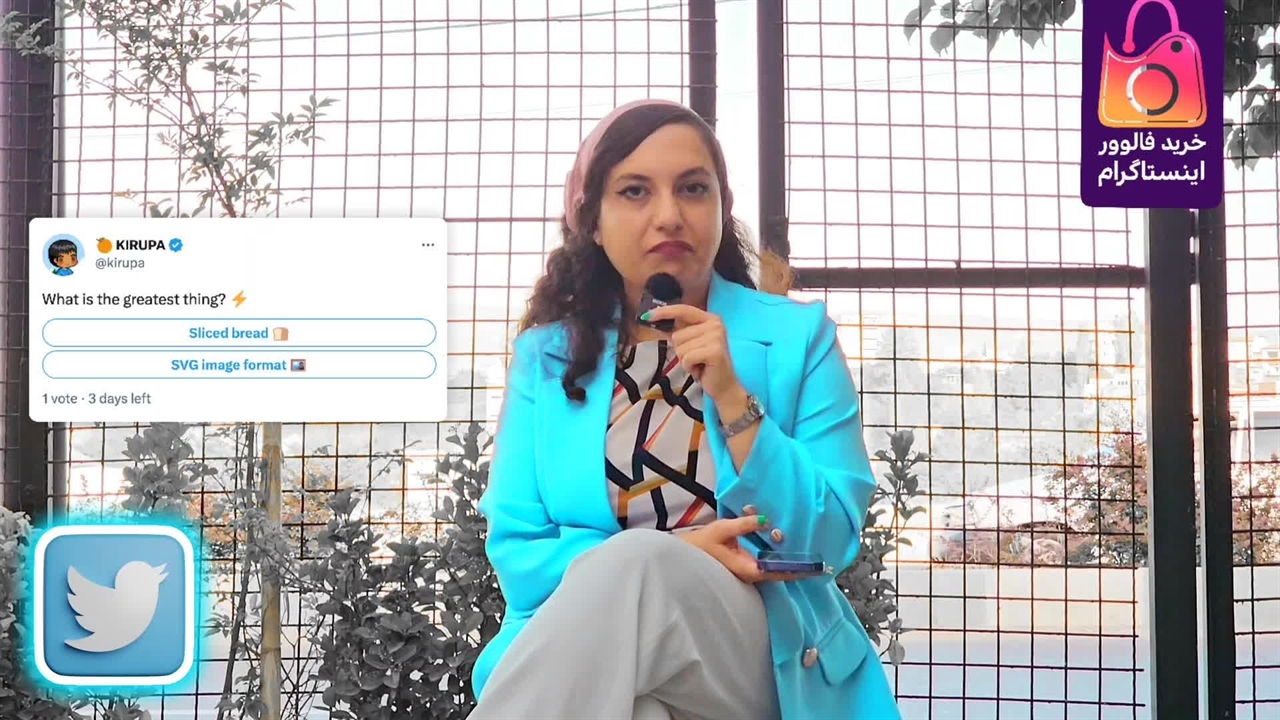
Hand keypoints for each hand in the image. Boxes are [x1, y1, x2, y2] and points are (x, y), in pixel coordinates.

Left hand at [640, 304, 740, 401]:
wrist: (724, 386)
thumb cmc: (705, 365)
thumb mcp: (691, 344)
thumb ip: (679, 331)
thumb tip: (655, 319)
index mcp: (710, 319)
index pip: (683, 310)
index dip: (664, 312)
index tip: (647, 315)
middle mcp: (715, 324)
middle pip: (678, 334)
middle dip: (681, 350)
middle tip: (695, 358)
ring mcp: (716, 337)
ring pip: (680, 347)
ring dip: (685, 360)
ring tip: (698, 364)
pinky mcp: (714, 351)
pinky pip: (686, 358)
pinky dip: (688, 367)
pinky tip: (699, 370)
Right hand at [676, 516, 821, 583]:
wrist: (684, 558)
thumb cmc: (701, 544)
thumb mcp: (722, 529)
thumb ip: (744, 525)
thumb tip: (765, 520)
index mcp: (748, 569)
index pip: (779, 572)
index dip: (798, 570)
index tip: (815, 568)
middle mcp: (750, 576)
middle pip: (780, 574)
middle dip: (798, 569)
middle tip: (818, 564)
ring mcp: (747, 575)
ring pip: (773, 572)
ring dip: (788, 566)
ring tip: (807, 560)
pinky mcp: (744, 570)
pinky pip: (765, 568)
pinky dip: (777, 563)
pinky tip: (785, 555)